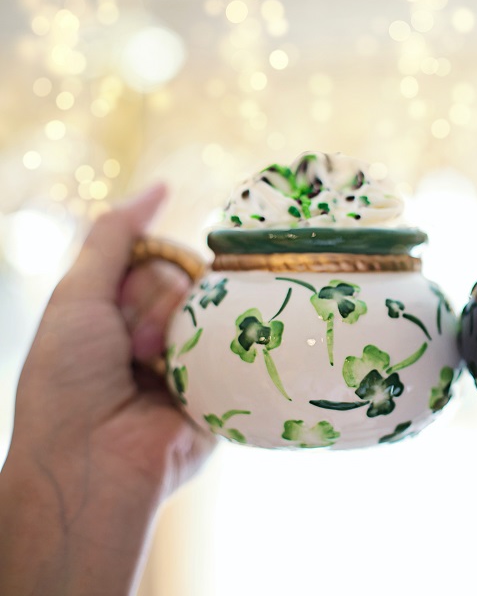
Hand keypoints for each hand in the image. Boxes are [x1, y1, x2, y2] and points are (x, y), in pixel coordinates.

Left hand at [0, 184, 215, 595]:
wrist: (89, 461)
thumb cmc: (67, 379)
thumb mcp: (77, 295)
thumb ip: (114, 236)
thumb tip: (160, 185)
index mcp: (126, 312)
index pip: (160, 261)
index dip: (145, 274)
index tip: (120, 307)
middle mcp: (165, 334)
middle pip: (190, 282)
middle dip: (157, 308)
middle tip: (132, 348)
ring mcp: (197, 362)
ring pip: (214, 312)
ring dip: (177, 335)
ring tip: (152, 369)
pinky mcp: (225, 390)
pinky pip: (240, 349)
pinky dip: (217, 355)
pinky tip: (194, 371)